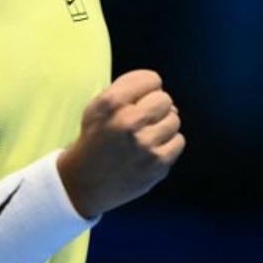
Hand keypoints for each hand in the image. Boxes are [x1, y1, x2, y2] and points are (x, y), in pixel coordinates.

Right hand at [56, 69, 185, 218]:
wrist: (83, 183)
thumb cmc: (95, 139)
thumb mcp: (98, 106)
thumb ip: (128, 90)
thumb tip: (167, 100)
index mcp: (111, 103)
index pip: (152, 79)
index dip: (147, 88)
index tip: (139, 100)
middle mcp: (128, 122)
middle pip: (165, 99)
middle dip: (156, 107)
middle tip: (142, 121)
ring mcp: (144, 145)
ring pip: (174, 120)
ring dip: (163, 126)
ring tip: (145, 136)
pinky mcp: (157, 165)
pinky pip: (179, 141)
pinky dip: (168, 144)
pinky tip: (151, 150)